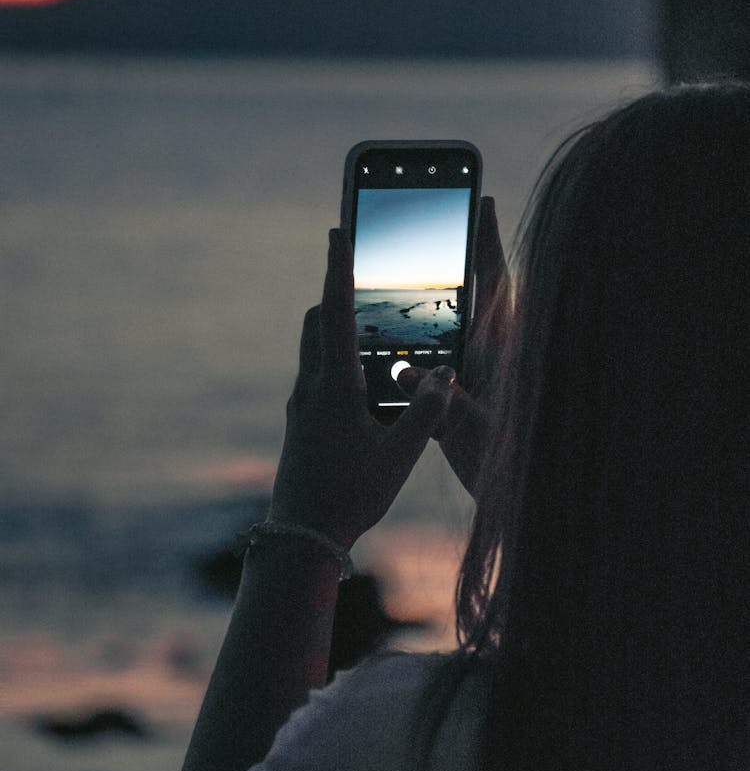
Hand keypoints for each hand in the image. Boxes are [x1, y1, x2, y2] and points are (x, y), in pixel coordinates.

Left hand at [269, 229, 456, 549]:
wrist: (300, 539)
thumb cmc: (349, 497)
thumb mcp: (398, 457)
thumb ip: (425, 413)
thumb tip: (444, 373)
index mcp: (333, 387)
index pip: (335, 312)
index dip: (338, 269)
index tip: (337, 231)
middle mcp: (311, 388)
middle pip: (317, 322)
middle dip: (339, 295)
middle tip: (366, 280)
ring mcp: (301, 406)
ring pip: (315, 349)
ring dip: (339, 331)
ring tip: (377, 337)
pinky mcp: (301, 423)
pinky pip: (318, 376)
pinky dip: (339, 363)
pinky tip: (367, 389)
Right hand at [396, 196, 509, 497]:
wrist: (521, 501)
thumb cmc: (513, 464)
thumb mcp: (477, 431)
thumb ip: (442, 402)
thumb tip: (401, 373)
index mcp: (500, 350)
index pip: (493, 282)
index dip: (486, 240)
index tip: (483, 199)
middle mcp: (488, 353)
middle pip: (464, 292)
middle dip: (447, 256)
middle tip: (425, 217)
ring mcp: (474, 372)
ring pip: (445, 326)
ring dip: (423, 303)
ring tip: (390, 272)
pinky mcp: (460, 396)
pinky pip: (432, 360)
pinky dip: (411, 346)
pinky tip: (384, 341)